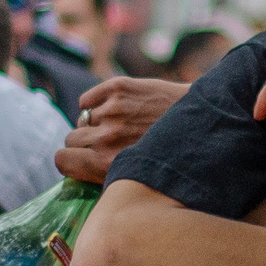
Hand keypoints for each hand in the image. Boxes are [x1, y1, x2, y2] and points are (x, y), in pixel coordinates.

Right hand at [54, 77, 185, 183]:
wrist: (203, 121)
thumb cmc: (170, 156)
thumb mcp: (138, 177)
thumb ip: (106, 176)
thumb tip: (78, 175)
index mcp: (107, 162)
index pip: (61, 160)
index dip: (69, 161)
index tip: (79, 160)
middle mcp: (107, 136)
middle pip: (71, 139)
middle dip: (84, 143)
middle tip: (105, 144)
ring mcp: (112, 109)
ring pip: (82, 119)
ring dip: (95, 124)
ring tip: (119, 127)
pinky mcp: (119, 87)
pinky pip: (87, 99)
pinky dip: (95, 103)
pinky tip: (114, 109)